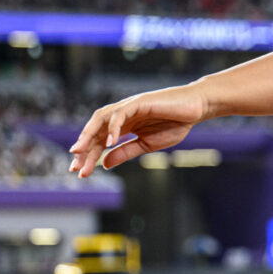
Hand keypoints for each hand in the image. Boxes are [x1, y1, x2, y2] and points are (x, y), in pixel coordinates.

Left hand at [68, 85, 208, 178]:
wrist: (197, 108)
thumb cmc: (176, 124)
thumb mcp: (147, 144)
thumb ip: (126, 152)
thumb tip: (105, 164)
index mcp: (125, 125)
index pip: (100, 140)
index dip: (89, 155)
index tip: (79, 172)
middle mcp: (123, 115)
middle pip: (96, 130)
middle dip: (84, 148)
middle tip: (75, 167)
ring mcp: (130, 106)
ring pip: (102, 119)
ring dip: (89, 135)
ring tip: (80, 152)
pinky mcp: (139, 101)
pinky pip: (120, 113)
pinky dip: (112, 127)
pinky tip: (109, 142)